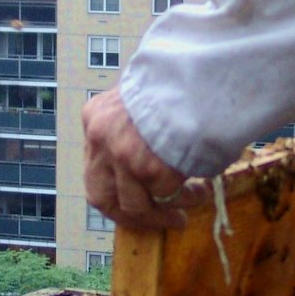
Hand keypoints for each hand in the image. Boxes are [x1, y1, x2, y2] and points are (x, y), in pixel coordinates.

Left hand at [83, 89, 195, 230]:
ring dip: (162, 214)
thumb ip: (131, 131)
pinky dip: (183, 198)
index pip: (94, 168)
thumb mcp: (140, 102)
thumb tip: (144, 174)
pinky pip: (163, 195)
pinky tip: (200, 190)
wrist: (199, 74)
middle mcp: (100, 138)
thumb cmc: (179, 84)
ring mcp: (121, 155)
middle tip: (156, 221)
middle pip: (100, 197)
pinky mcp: (147, 168)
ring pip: (133, 205)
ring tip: (189, 208)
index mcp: (95, 118)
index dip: (114, 192)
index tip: (136, 203)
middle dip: (129, 217)